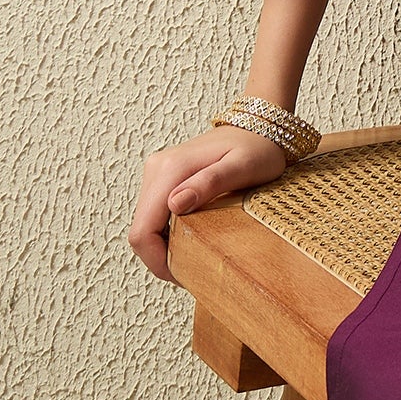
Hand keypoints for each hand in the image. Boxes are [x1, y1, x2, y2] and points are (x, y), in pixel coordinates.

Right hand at [129, 125, 288, 283]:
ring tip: (194, 253)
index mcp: (170, 169)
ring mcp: (158, 172)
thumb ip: (210, 183)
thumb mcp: (243, 167)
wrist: (260, 126)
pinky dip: (167, 232)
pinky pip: (155, 214)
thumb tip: (175, 204)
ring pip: (146, 224)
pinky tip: (191, 236)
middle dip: (160, 257)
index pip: (142, 230)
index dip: (157, 261)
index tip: (183, 273)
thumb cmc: (258, 147)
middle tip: (193, 268)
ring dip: (163, 246)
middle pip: (140, 230)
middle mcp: (157, 168)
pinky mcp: (164, 177)